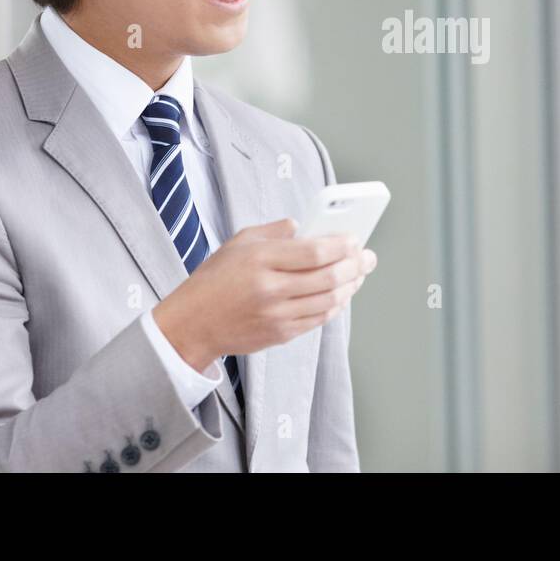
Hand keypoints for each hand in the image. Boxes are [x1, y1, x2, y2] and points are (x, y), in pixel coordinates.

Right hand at [152, 217, 377, 371]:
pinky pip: (318, 319)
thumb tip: (304, 226)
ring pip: (328, 301)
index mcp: (260, 259)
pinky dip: (335, 306)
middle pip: (328, 278)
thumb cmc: (215, 278)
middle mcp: (270, 289)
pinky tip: (342, 294)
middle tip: (368, 257)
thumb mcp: (239, 242)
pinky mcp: (279, 334)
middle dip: (355, 265)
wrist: (192, 323)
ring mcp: (276, 315)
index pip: (314, 251)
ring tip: (359, 274)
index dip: (342, 245)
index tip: (356, 238)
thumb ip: (274, 231)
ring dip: (350, 286)